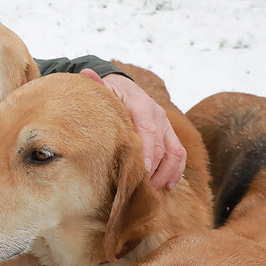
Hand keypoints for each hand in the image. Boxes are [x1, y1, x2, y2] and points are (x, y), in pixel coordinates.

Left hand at [80, 69, 186, 189]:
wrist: (124, 89)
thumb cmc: (110, 95)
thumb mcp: (103, 90)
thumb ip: (96, 85)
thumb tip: (86, 74)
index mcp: (141, 104)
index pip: (147, 130)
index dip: (146, 153)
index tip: (142, 171)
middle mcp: (157, 115)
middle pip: (160, 147)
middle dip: (152, 170)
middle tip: (139, 189)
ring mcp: (165, 126)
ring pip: (174, 153)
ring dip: (165, 174)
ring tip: (150, 191)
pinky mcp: (169, 135)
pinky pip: (179, 154)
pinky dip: (175, 171)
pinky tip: (166, 186)